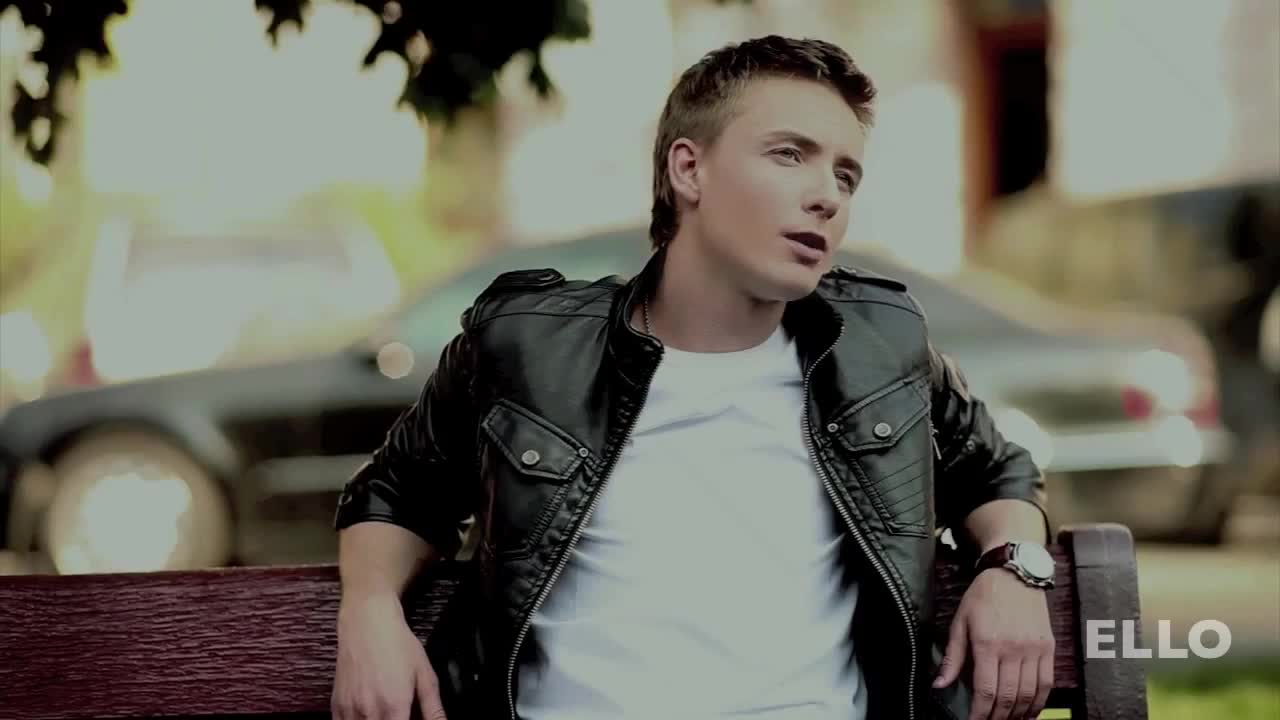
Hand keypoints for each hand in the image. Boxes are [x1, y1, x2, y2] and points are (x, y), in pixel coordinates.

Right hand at [332, 593, 446, 719]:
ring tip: (386, 712)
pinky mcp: (336, 706)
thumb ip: (433, 708)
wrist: (368, 622)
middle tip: (401, 714)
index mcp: (394, 706)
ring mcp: (350, 710)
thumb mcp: (424, 674)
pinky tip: (370, 713)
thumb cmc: (396, 644)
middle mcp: (369, 711)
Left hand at [933, 568, 1053, 719]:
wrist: (1014, 573)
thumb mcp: (960, 622)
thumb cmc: (985, 595)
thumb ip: (952, 657)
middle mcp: (1014, 648)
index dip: (980, 713)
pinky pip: (1047, 683)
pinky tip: (1029, 711)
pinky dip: (1039, 702)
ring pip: (1029, 694)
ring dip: (1018, 714)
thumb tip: (940, 684)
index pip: (985, 690)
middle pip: (1008, 696)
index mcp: (988, 643)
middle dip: (997, 717)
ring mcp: (1034, 649)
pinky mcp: (1049, 647)